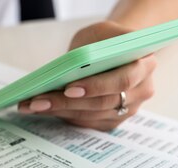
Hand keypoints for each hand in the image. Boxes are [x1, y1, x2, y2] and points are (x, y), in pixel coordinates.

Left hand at [18, 21, 156, 130]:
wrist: (114, 50)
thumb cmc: (105, 39)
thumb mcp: (99, 33)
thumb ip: (89, 49)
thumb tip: (66, 72)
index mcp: (145, 63)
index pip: (122, 80)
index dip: (96, 86)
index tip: (69, 88)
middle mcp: (142, 89)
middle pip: (102, 103)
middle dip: (67, 103)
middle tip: (38, 101)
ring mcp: (128, 108)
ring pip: (91, 115)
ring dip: (59, 111)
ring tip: (31, 105)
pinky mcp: (113, 120)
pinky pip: (86, 122)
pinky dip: (62, 115)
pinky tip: (42, 109)